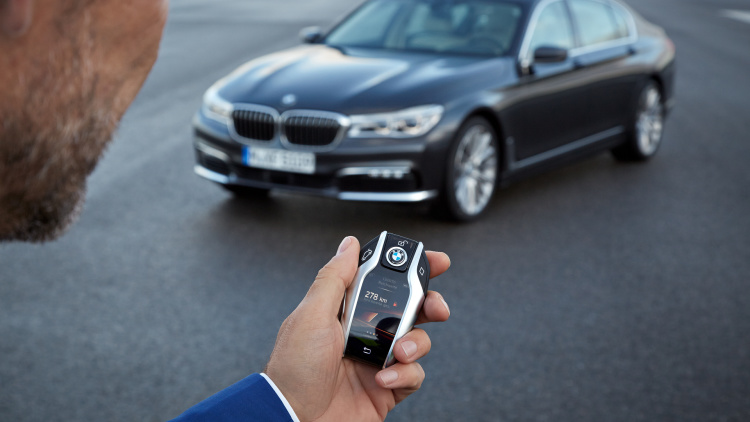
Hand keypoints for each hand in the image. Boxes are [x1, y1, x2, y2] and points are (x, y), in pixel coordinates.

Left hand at [265, 236, 450, 421]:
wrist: (293, 419)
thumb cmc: (293, 370)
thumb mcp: (310, 315)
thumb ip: (335, 278)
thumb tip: (348, 245)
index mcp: (345, 309)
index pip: (382, 279)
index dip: (409, 268)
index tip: (435, 260)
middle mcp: (364, 331)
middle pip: (409, 307)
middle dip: (429, 303)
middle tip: (436, 307)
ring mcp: (377, 359)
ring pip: (417, 339)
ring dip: (415, 342)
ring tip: (398, 351)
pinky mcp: (387, 387)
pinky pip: (413, 374)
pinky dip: (404, 374)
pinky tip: (383, 377)